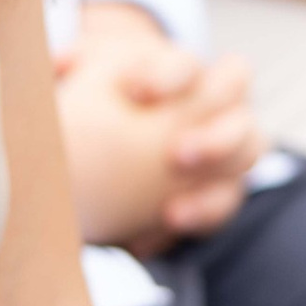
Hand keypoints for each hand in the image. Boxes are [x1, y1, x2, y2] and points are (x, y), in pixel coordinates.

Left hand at [55, 3, 267, 250]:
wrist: (131, 121)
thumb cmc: (108, 93)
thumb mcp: (90, 73)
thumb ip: (77, 65)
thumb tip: (59, 64)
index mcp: (183, 69)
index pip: (188, 65)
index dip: (168, 77)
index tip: (135, 93)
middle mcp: (218, 102)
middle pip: (237, 115)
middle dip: (215, 131)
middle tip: (178, 156)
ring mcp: (228, 144)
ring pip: (246, 155)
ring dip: (213, 183)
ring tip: (173, 211)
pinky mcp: (222, 187)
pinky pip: (220, 208)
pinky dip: (191, 224)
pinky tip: (145, 242)